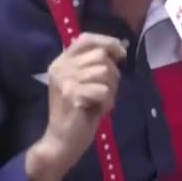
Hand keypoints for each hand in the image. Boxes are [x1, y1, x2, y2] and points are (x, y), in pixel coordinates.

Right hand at [31, 33, 126, 180]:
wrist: (62, 141)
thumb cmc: (78, 112)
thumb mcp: (85, 82)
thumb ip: (95, 64)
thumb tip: (120, 47)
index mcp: (62, 61)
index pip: (86, 39)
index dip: (107, 42)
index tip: (121, 54)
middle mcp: (60, 67)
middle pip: (100, 56)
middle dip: (112, 74)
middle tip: (106, 92)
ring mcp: (64, 80)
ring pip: (104, 72)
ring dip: (110, 90)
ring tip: (99, 103)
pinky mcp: (72, 94)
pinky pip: (104, 90)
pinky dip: (107, 102)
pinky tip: (97, 111)